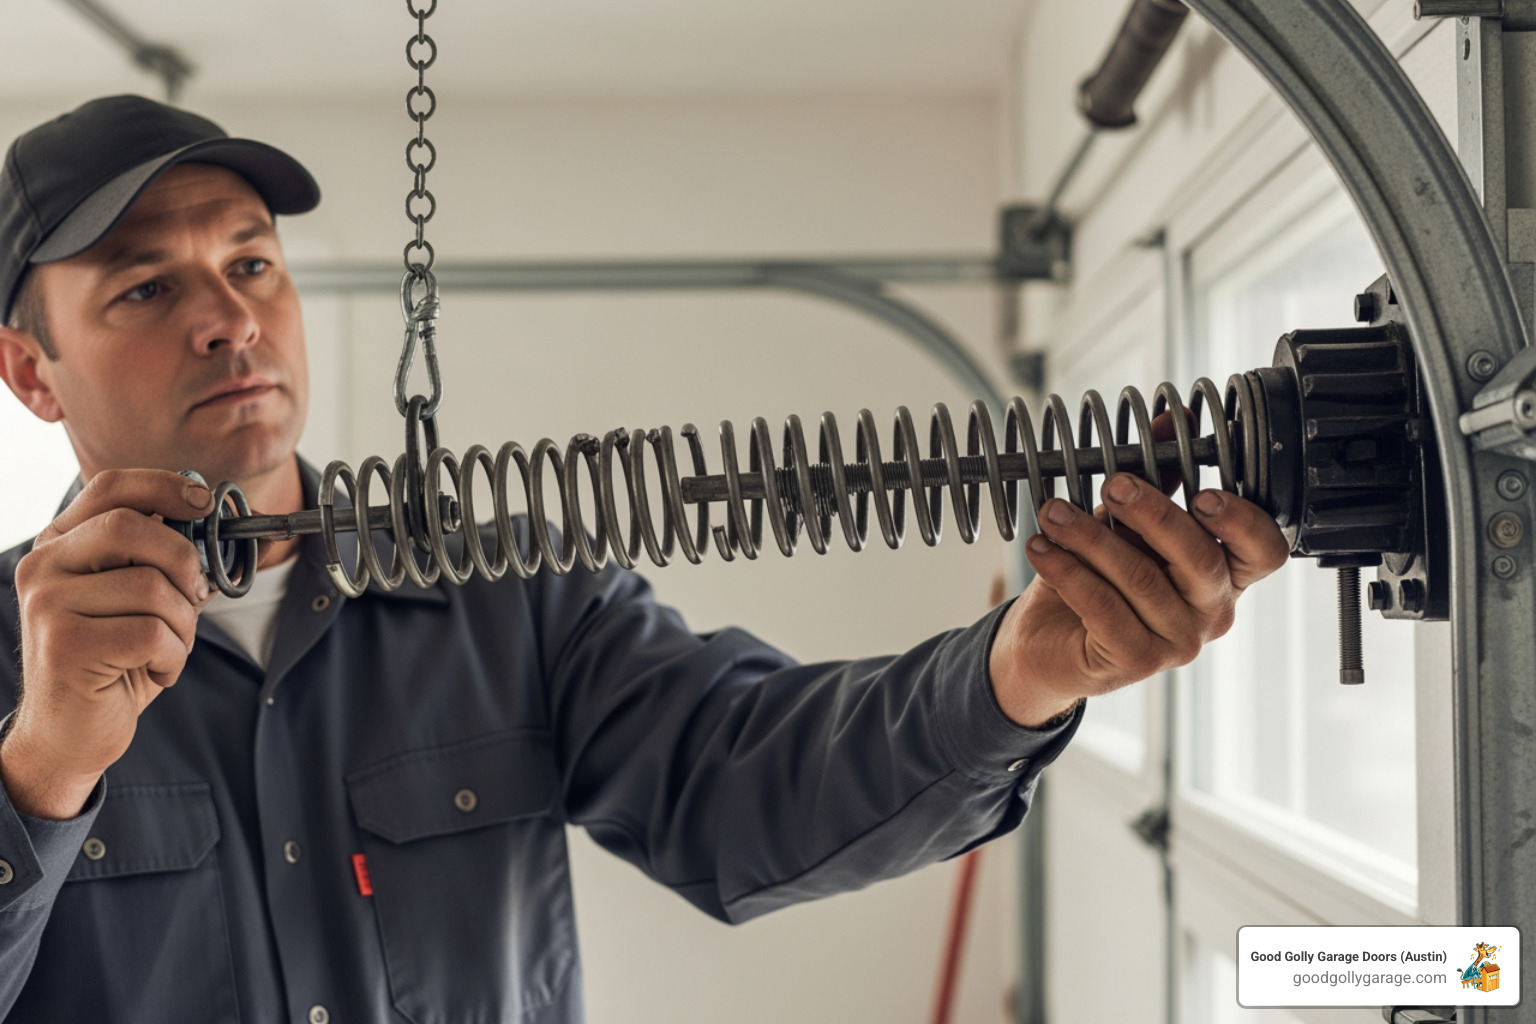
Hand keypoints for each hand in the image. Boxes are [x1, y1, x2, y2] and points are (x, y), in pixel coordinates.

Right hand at [0, 470, 215, 818]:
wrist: (69, 734)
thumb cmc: (113, 661)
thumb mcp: (139, 601)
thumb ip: (165, 561)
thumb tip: (225, 528)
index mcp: (61, 544)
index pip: (111, 487)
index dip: (165, 485)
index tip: (205, 501)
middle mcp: (43, 566)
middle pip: (133, 528)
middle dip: (184, 562)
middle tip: (193, 597)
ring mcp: (47, 605)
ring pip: (151, 586)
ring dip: (182, 623)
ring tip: (167, 648)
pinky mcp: (64, 646)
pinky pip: (151, 633)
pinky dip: (173, 656)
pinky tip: (155, 670)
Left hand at [988, 472, 1288, 727]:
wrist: (1049, 641)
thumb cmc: (1098, 578)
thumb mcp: (1125, 522)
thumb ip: (1154, 476)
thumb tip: (1173, 418)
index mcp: (1224, 574)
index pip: (1265, 550)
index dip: (1242, 521)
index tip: (1202, 491)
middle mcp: (1211, 611)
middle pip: (1200, 558)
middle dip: (1152, 513)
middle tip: (1112, 484)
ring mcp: (1178, 642)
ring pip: (1141, 579)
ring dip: (1090, 537)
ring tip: (1054, 513)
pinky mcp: (1137, 661)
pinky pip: (1104, 607)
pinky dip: (1068, 571)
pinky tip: (1042, 549)